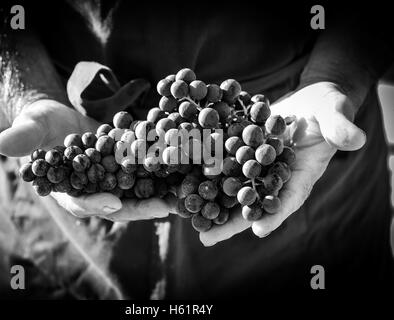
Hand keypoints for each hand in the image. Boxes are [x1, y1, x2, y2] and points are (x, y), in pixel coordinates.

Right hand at [0, 81, 173, 220]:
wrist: (62, 116)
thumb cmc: (42, 124)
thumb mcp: (32, 127)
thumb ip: (24, 138)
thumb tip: (2, 143)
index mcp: (70, 189)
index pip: (82, 201)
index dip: (95, 203)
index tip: (112, 203)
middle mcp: (96, 189)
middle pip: (118, 202)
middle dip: (140, 205)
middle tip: (162, 207)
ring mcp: (115, 178)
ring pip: (138, 189)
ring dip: (160, 193)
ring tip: (183, 195)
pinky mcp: (130, 164)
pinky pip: (148, 170)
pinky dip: (165, 171)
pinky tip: (184, 169)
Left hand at [200, 81, 365, 245]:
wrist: (309, 99)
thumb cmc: (328, 107)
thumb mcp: (336, 113)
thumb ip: (341, 127)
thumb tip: (355, 139)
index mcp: (301, 174)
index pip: (290, 197)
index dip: (276, 213)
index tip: (259, 229)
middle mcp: (276, 176)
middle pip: (253, 203)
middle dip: (231, 222)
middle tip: (207, 239)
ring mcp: (257, 166)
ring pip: (233, 189)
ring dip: (212, 204)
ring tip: (188, 221)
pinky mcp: (243, 152)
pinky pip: (224, 165)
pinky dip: (207, 175)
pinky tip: (186, 184)